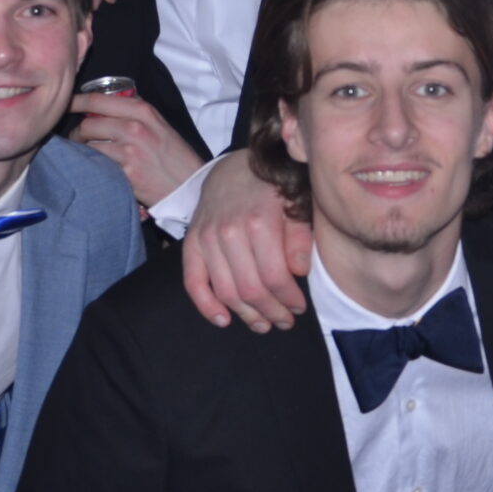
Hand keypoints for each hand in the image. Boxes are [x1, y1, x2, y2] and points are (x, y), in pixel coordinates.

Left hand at [68, 92, 205, 208]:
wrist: (188, 187)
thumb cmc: (175, 157)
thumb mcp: (160, 125)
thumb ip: (135, 113)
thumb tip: (106, 105)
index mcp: (144, 111)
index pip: (98, 100)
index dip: (76, 101)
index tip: (67, 105)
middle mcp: (135, 127)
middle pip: (88, 123)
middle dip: (78, 132)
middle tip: (78, 139)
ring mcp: (129, 151)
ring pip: (88, 145)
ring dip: (83, 151)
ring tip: (86, 156)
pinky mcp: (124, 173)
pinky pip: (96, 164)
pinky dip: (92, 166)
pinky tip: (96, 169)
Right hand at [179, 150, 311, 330]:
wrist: (237, 167)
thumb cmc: (273, 188)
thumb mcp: (296, 204)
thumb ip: (300, 237)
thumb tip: (299, 272)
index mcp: (259, 223)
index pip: (274, 277)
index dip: (288, 299)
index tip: (299, 308)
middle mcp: (229, 232)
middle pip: (250, 289)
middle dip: (271, 312)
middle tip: (284, 321)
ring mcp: (207, 238)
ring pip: (225, 291)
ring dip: (246, 315)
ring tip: (263, 324)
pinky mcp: (192, 242)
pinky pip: (193, 281)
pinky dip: (206, 306)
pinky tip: (224, 319)